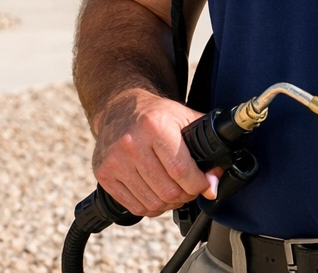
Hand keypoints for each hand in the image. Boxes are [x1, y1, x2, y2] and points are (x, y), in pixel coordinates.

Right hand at [92, 88, 219, 216]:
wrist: (120, 109)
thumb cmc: (157, 115)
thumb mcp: (185, 119)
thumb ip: (206, 146)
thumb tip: (213, 184)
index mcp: (155, 127)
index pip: (181, 170)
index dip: (199, 184)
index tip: (206, 186)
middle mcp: (131, 144)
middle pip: (167, 190)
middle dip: (186, 195)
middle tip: (191, 189)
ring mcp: (115, 162)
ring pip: (152, 202)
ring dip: (170, 204)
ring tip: (176, 192)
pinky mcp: (104, 175)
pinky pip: (134, 206)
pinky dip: (152, 208)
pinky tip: (158, 196)